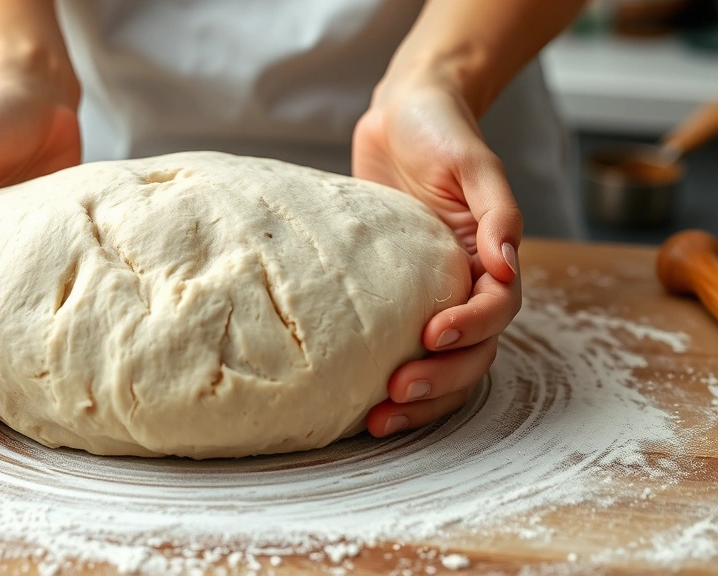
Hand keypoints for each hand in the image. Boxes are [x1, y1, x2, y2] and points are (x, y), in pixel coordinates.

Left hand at [352, 73, 522, 436]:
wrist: (403, 113)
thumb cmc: (441, 130)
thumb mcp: (475, 161)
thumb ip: (497, 210)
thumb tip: (507, 263)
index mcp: (489, 258)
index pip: (495, 310)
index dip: (470, 328)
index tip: (431, 334)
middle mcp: (465, 283)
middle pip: (470, 352)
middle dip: (438, 379)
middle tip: (395, 393)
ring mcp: (430, 292)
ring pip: (439, 362)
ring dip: (417, 397)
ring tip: (377, 419)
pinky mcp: (392, 293)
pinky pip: (394, 342)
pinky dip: (383, 371)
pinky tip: (356, 396)